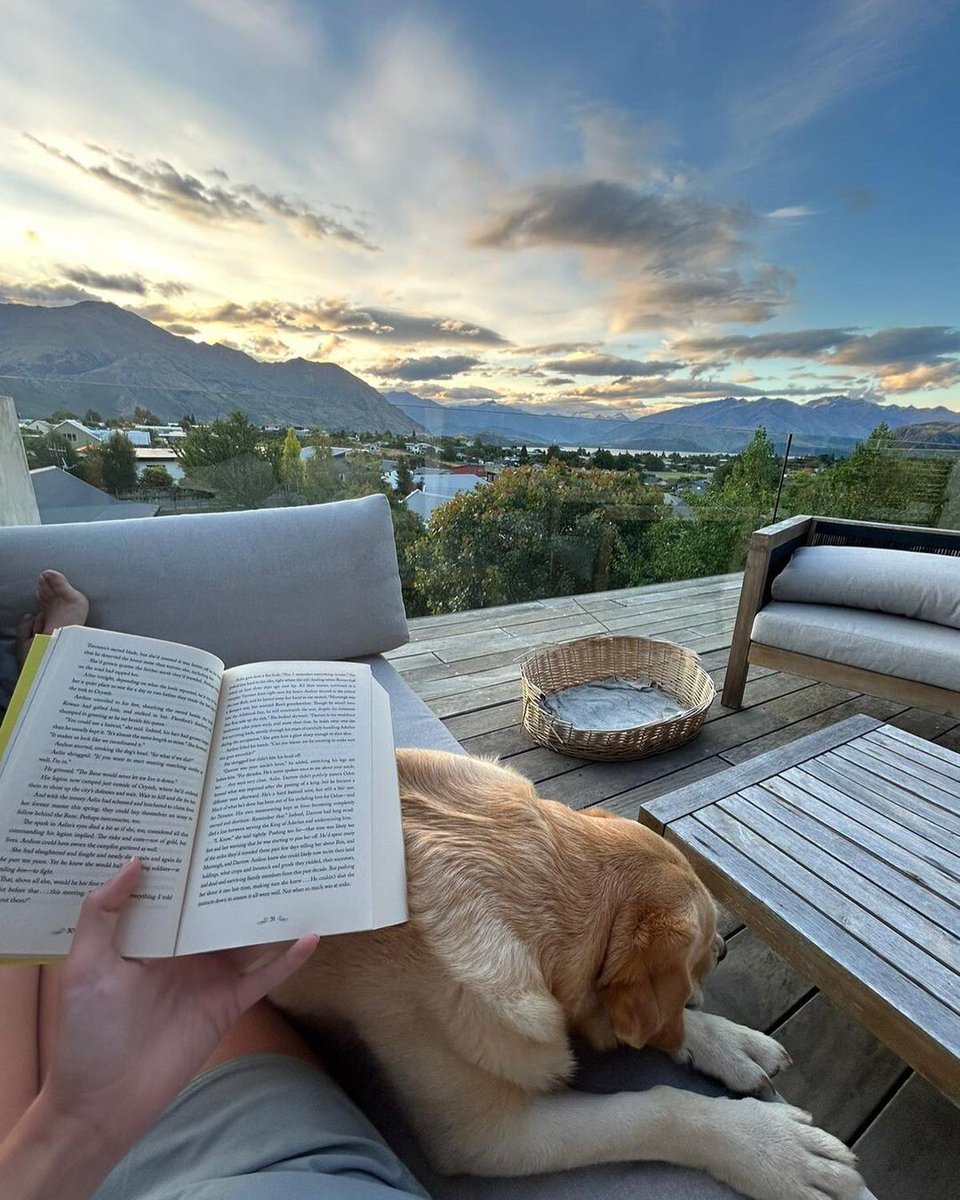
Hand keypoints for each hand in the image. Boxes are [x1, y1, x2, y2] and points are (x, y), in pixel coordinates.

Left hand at [39, 859, 317, 1154]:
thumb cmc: (86, 1034)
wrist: (105, 1102)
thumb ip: (101, 914)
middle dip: (234, 878)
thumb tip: (137, 861)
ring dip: (268, 911)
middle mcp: (183, 950)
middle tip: (261, 836)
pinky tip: (311, 934)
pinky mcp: (229, 1003)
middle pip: (216, 906)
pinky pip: (266, 976)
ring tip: (296, 874)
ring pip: (245, 934)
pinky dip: (290, 957)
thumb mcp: (84, 967)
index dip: (187, 861)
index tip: (204, 823)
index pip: (174, 890)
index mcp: (149, 937)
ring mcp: (210, 975)